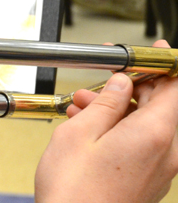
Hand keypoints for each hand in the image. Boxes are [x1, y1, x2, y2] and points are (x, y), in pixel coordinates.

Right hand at [34, 40, 177, 202]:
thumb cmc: (74, 191)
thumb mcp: (80, 132)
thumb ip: (106, 102)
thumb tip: (122, 82)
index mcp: (154, 133)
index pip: (175, 86)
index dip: (164, 64)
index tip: (151, 52)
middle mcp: (167, 152)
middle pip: (164, 105)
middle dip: (133, 86)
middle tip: (105, 77)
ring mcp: (161, 169)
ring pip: (151, 124)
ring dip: (122, 108)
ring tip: (84, 105)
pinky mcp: (150, 181)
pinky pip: (145, 144)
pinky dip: (123, 129)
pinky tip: (90, 127)